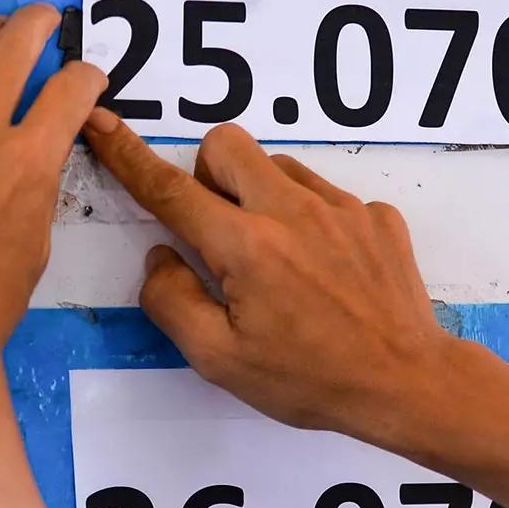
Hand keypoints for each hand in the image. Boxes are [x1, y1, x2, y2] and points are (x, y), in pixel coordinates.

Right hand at [82, 111, 460, 439]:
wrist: (407, 383)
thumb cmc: (310, 379)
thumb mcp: (220, 360)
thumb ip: (173, 301)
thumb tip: (161, 257)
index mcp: (246, 246)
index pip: (171, 189)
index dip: (128, 156)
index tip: (101, 124)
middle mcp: (292, 211)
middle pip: (227, 144)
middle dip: (208, 173)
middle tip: (219, 233)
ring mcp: (341, 208)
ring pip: (278, 167)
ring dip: (261, 198)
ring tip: (278, 262)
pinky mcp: (377, 217)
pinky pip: (326, 196)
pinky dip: (311, 221)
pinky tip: (325, 274)